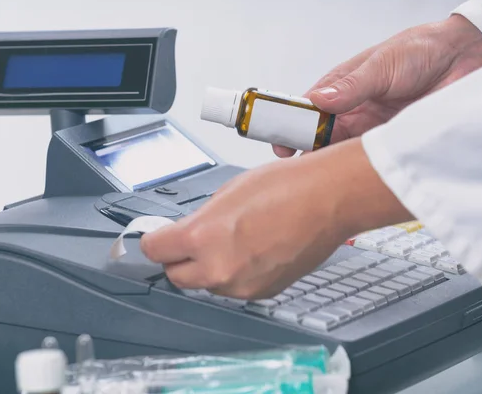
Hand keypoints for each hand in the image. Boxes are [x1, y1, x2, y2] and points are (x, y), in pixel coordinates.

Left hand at [140, 138, 411, 298]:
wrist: (328, 200)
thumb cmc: (286, 187)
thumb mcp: (226, 192)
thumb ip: (200, 220)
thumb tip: (189, 232)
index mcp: (202, 238)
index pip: (154, 251)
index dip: (155, 240)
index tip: (158, 237)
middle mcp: (219, 269)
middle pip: (177, 276)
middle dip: (179, 260)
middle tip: (191, 243)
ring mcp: (242, 286)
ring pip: (207, 285)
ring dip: (209, 268)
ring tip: (233, 241)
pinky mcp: (263, 292)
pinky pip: (235, 288)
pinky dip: (236, 274)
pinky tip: (252, 250)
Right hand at [273, 14, 481, 157]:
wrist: (468, 58)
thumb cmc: (422, 50)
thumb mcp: (382, 65)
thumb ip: (350, 86)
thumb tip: (317, 101)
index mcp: (343, 88)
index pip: (308, 111)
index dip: (291, 128)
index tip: (281, 144)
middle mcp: (354, 110)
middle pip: (320, 137)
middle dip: (306, 152)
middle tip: (296, 167)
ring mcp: (372, 129)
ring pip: (342, 152)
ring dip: (332, 163)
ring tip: (320, 177)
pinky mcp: (391, 143)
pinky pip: (369, 160)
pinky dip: (359, 169)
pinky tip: (351, 176)